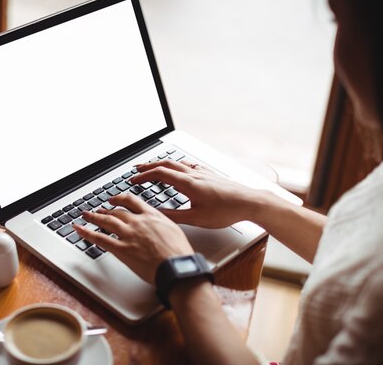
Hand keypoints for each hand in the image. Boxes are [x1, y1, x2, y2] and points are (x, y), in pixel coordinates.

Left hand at [73, 193, 192, 283]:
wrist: (177, 266)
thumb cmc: (179, 252)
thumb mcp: (173, 229)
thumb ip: (161, 224)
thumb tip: (158, 224)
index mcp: (151, 215)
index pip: (132, 201)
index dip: (120, 199)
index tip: (115, 199)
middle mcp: (138, 222)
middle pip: (117, 211)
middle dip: (106, 209)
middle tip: (98, 209)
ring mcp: (128, 234)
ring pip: (106, 221)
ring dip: (93, 217)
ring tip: (86, 215)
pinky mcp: (121, 249)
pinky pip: (99, 238)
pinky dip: (86, 233)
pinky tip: (79, 229)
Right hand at [131, 159, 262, 228]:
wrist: (249, 202)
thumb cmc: (227, 210)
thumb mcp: (196, 218)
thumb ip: (174, 216)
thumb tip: (156, 214)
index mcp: (188, 183)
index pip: (159, 174)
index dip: (143, 176)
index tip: (133, 180)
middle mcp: (194, 174)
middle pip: (166, 164)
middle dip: (148, 165)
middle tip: (136, 169)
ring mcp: (202, 172)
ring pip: (177, 163)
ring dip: (162, 163)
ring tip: (153, 167)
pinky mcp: (210, 174)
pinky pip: (189, 165)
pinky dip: (178, 165)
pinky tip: (180, 168)